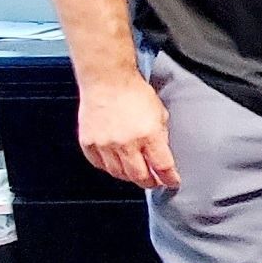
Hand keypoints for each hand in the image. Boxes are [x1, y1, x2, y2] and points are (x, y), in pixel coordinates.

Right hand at [78, 74, 179, 189]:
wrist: (107, 80)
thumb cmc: (134, 92)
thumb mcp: (159, 114)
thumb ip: (161, 136)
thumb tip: (162, 155)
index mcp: (148, 135)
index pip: (162, 167)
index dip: (169, 178)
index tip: (172, 182)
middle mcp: (126, 143)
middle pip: (140, 176)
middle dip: (150, 182)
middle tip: (154, 181)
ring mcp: (105, 145)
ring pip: (119, 173)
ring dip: (130, 176)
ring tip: (136, 173)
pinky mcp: (89, 143)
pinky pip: (100, 165)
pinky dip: (110, 167)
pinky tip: (117, 164)